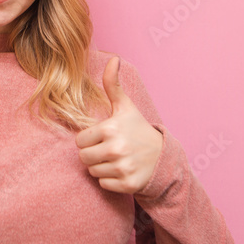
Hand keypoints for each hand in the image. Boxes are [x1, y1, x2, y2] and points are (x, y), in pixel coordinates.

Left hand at [76, 56, 163, 193]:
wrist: (163, 156)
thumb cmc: (138, 129)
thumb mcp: (125, 107)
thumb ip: (112, 84)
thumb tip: (113, 58)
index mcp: (111, 128)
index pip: (80, 141)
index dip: (90, 139)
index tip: (104, 137)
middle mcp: (116, 148)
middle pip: (84, 158)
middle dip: (93, 154)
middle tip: (109, 149)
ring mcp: (122, 168)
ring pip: (93, 172)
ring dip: (101, 167)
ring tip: (117, 159)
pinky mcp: (127, 184)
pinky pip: (103, 185)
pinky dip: (110, 180)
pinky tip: (122, 171)